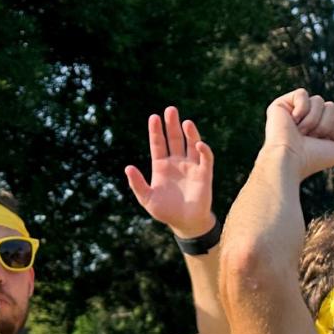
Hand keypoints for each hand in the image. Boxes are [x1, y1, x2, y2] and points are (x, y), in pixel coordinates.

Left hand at [124, 106, 215, 238]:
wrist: (186, 223)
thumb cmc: (166, 212)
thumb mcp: (147, 198)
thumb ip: (138, 184)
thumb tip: (128, 167)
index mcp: (161, 166)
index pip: (158, 144)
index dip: (156, 131)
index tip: (154, 117)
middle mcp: (176, 162)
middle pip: (174, 139)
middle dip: (172, 124)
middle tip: (170, 110)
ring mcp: (191, 166)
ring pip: (191, 144)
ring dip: (189, 133)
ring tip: (185, 122)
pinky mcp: (204, 173)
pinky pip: (205, 158)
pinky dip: (204, 150)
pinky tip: (199, 143)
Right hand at [261, 89, 333, 181]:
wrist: (290, 159)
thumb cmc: (313, 158)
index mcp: (320, 128)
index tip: (322, 143)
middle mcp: (308, 118)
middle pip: (331, 106)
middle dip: (325, 124)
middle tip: (310, 138)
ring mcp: (295, 111)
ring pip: (318, 100)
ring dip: (313, 119)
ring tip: (301, 132)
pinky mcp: (282, 104)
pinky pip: (302, 93)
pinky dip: (301, 108)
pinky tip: (293, 120)